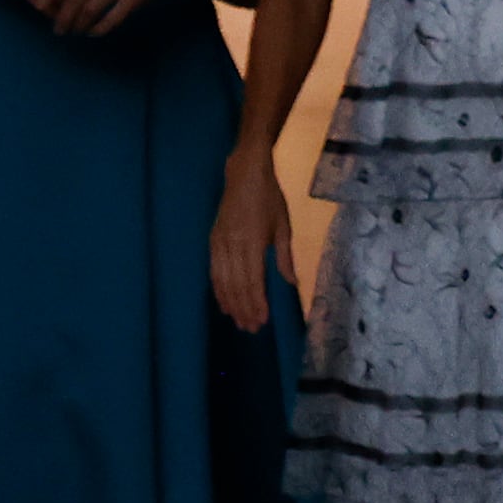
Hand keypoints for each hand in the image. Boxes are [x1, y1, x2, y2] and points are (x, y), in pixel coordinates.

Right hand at [208, 158, 294, 335]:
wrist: (244, 174)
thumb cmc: (269, 198)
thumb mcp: (283, 225)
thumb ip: (284, 256)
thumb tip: (290, 282)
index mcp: (253, 242)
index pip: (253, 280)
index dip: (257, 303)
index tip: (262, 321)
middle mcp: (233, 245)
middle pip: (236, 285)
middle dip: (244, 308)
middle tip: (250, 328)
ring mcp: (219, 243)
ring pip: (222, 280)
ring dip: (230, 303)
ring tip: (237, 320)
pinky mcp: (213, 240)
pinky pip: (213, 270)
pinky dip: (218, 289)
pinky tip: (223, 301)